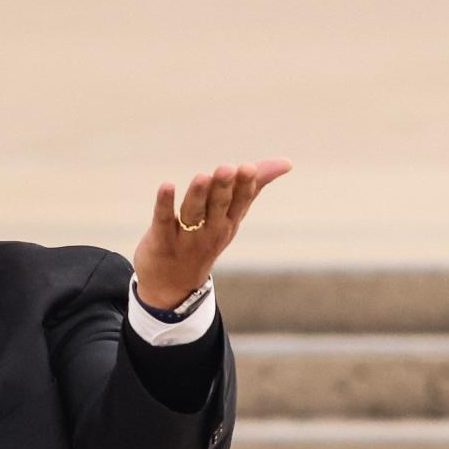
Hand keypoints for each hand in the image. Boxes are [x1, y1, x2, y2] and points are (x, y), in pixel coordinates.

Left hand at [133, 158, 292, 308]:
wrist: (173, 286)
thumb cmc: (206, 240)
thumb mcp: (232, 216)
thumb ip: (254, 186)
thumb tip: (287, 163)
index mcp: (229, 222)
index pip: (240, 202)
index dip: (244, 186)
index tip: (248, 168)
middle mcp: (211, 230)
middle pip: (218, 206)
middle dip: (223, 188)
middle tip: (226, 169)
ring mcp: (186, 237)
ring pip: (193, 213)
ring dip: (197, 195)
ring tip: (202, 177)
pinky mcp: (161, 240)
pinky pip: (163, 220)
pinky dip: (165, 204)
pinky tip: (167, 186)